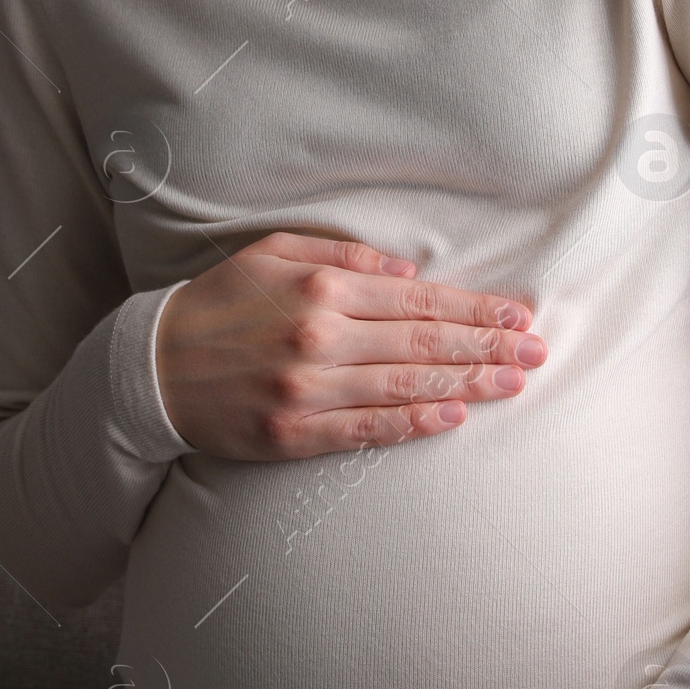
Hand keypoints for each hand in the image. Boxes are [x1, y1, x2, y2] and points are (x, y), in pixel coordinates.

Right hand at [154, 230, 545, 460]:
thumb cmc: (219, 304)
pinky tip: (453, 417)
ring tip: (513, 382)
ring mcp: (309, 391)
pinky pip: (368, 430)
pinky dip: (414, 423)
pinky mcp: (295, 435)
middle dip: (487, 347)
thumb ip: (344, 256)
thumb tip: (408, 271)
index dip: (474, 308)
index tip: (517, 314)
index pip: (418, 299)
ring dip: (468, 384)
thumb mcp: (274, 253)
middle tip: (537, 351)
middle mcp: (321, 338)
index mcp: (321, 289)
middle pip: (424, 341)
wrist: (153, 368)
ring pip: (407, 385)